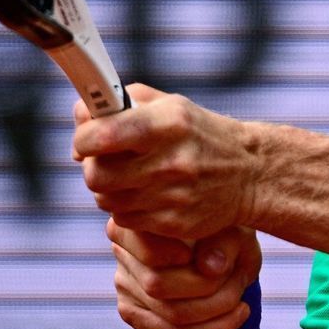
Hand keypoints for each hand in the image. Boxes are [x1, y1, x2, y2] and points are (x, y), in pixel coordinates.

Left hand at [74, 84, 259, 239]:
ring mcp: (174, 196)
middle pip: (97, 175)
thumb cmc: (199, 133)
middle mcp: (172, 161)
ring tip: (127, 177)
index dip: (83, 138)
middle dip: (92, 167)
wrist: (249, 173)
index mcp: (169, 123)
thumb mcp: (169, 105)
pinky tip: (143, 195)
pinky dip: (126, 208)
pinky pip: (125, 219)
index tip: (85, 138)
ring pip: (107, 200)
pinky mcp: (175, 224)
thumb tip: (79, 123)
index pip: (103, 135)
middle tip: (103, 161)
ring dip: (108, 189)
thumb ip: (120, 103)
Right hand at [107, 218, 262, 328]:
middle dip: (209, 289)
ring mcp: (124, 285)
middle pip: (157, 286)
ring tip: (242, 299)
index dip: (180, 259)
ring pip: (170, 315)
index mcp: (136, 220)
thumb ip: (222, 243)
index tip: (213, 258)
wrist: (224, 252)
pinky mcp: (134, 314)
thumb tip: (211, 268)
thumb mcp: (233, 230)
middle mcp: (121, 251)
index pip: (148, 250)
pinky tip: (238, 314)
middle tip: (240, 278)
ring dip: (217, 311)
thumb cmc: (225, 232)